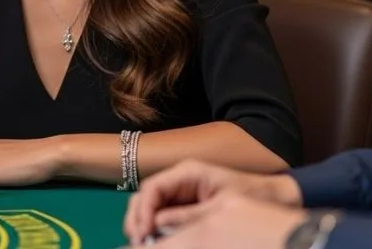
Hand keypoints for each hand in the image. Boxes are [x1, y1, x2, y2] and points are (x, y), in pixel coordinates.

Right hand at [133, 193, 306, 248]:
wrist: (276, 196)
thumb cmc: (252, 196)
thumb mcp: (221, 207)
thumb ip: (189, 216)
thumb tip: (157, 225)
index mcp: (187, 172)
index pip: (153, 188)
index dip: (143, 210)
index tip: (143, 232)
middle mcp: (178, 180)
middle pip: (145, 197)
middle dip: (137, 218)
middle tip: (137, 241)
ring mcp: (180, 193)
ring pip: (150, 207)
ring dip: (143, 225)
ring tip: (143, 243)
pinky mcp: (185, 206)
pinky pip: (162, 216)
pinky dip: (155, 229)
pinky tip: (154, 241)